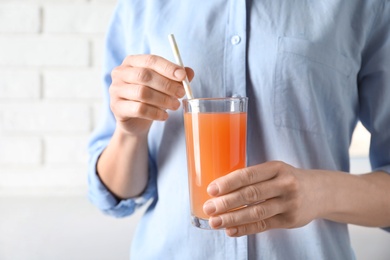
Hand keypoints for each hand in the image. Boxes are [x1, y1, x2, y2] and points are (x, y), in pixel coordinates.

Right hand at [109, 54, 193, 135]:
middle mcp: (120, 73)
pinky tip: (164, 116)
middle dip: (167, 85)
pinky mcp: (116, 107)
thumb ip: (176, 77)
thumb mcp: (164, 85)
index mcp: (132, 61)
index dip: (168, 67)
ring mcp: (116, 90)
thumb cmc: (151, 97)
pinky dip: (155, 113)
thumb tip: (189, 72)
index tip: (183, 76)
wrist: (135, 120)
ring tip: (175, 106)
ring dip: (163, 100)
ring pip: (142, 93)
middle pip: (145, 76)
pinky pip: (139, 109)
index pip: (151, 60)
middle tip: (181, 94)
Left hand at [203, 161, 322, 236]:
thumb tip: (221, 189)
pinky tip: (230, 230)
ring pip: (256, 212)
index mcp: (276, 168)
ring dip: (233, 218)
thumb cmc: (288, 179)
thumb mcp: (275, 170)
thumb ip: (254, 177)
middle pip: (251, 194)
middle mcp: (284, 184)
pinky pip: (263, 226)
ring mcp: (288, 203)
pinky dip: (245, 229)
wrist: (321, 192)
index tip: (212, 190)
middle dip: (227, 202)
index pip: (249, 175)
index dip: (228, 183)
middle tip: (209, 208)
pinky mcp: (289, 220)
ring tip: (215, 222)